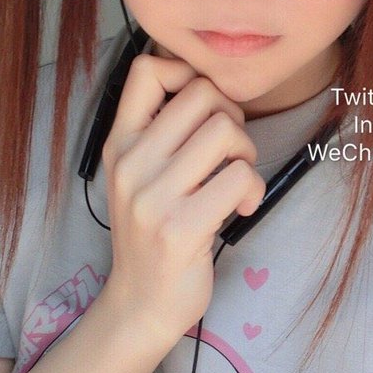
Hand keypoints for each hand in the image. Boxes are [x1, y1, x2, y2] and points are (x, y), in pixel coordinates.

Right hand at [99, 53, 265, 346]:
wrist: (141, 303)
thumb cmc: (154, 231)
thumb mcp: (140, 174)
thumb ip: (162, 130)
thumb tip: (206, 80)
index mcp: (119, 143)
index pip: (147, 69)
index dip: (189, 73)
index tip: (206, 108)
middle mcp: (130, 163)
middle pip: (203, 93)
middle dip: (232, 116)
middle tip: (230, 153)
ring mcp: (153, 197)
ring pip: (226, 130)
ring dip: (247, 153)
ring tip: (237, 180)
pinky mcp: (181, 228)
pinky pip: (240, 177)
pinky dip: (253, 190)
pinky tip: (242, 208)